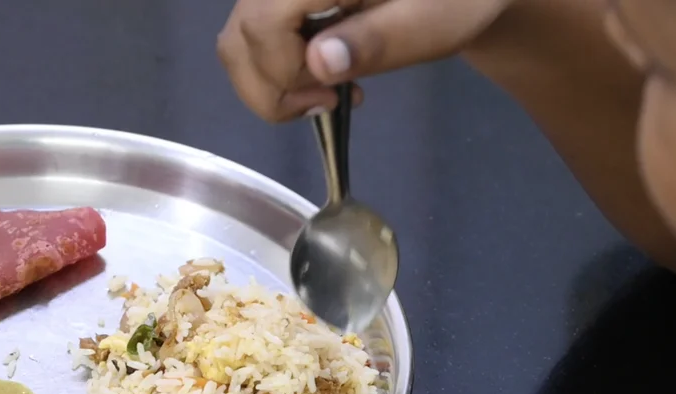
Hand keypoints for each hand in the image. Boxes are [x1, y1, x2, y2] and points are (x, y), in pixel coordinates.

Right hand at [217, 0, 515, 121]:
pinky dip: (276, 72)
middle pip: (241, 36)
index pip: (265, 24)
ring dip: (272, 85)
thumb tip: (319, 63)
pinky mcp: (285, 3)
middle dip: (275, 87)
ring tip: (325, 95)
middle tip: (329, 102)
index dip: (287, 72)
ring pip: (239, 41)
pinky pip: (254, 39)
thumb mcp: (436, 22)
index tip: (331, 96)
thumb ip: (381, 40)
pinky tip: (320, 78)